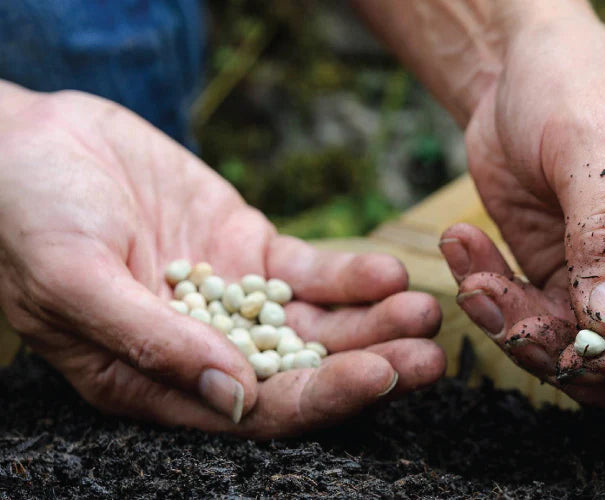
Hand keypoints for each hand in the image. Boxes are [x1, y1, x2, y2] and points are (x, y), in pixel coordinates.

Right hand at [0, 83, 444, 437]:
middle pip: (303, 370)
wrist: (29, 141)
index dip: (322, 398)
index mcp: (159, 381)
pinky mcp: (249, 252)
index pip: (258, 409)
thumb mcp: (75, 282)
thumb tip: (236, 399)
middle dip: (369, 365)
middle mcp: (206, 349)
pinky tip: (387, 270)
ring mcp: (234, 301)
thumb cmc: (27, 217)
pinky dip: (349, 274)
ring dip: (374, 322)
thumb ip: (153, 344)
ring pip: (319, 324)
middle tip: (431, 356)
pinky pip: (309, 272)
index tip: (382, 378)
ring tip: (425, 311)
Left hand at [441, 13, 604, 412]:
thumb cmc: (572, 76)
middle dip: (593, 366)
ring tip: (478, 283)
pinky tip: (468, 257)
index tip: (590, 355)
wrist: (518, 69)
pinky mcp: (582, 290)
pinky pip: (552, 338)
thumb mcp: (588, 139)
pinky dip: (503, 315)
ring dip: (533, 342)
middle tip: (520, 328)